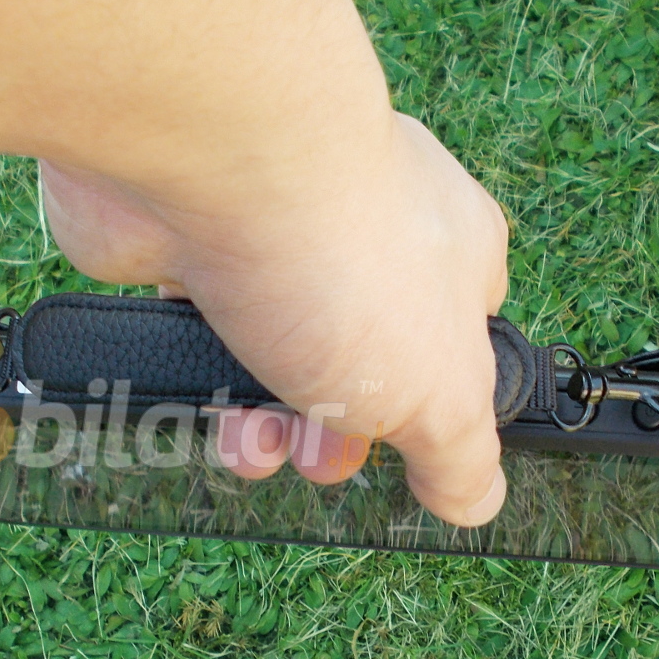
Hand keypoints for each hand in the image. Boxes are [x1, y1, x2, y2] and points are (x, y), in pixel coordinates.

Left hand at [41, 114, 508, 526]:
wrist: (208, 159)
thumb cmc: (343, 260)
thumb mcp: (440, 393)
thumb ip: (462, 455)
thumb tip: (475, 499)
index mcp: (450, 253)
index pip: (461, 340)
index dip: (432, 407)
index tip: (407, 451)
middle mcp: (363, 230)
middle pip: (354, 359)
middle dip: (332, 430)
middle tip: (315, 456)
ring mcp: (269, 232)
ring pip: (266, 353)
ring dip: (255, 418)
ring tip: (244, 442)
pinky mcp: (183, 239)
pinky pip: (190, 329)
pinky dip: (187, 373)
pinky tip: (188, 396)